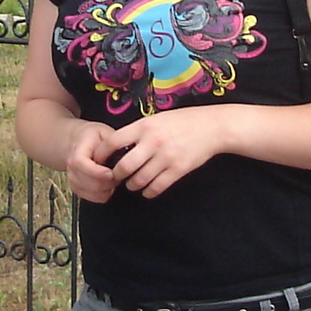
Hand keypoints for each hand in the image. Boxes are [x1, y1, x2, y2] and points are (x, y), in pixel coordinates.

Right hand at [65, 123, 123, 203]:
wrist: (79, 142)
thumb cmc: (94, 137)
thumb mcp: (105, 132)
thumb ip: (114, 144)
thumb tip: (127, 154)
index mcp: (78, 149)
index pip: (80, 163)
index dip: (96, 172)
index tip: (111, 173)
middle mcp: (71, 166)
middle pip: (88, 182)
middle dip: (108, 183)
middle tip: (119, 175)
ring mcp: (72, 178)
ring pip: (91, 192)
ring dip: (107, 189)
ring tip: (114, 178)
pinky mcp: (76, 188)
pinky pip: (92, 198)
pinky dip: (104, 195)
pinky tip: (108, 185)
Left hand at [104, 109, 225, 198]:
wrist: (212, 127)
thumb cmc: (183, 121)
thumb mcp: (157, 119)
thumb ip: (139, 131)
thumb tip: (118, 146)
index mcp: (144, 126)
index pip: (113, 141)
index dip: (102, 154)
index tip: (99, 160)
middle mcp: (153, 142)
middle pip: (124, 166)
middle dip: (116, 175)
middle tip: (115, 177)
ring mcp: (166, 157)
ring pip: (139, 180)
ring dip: (132, 185)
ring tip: (131, 184)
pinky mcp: (178, 170)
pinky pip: (157, 187)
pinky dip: (149, 192)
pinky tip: (147, 190)